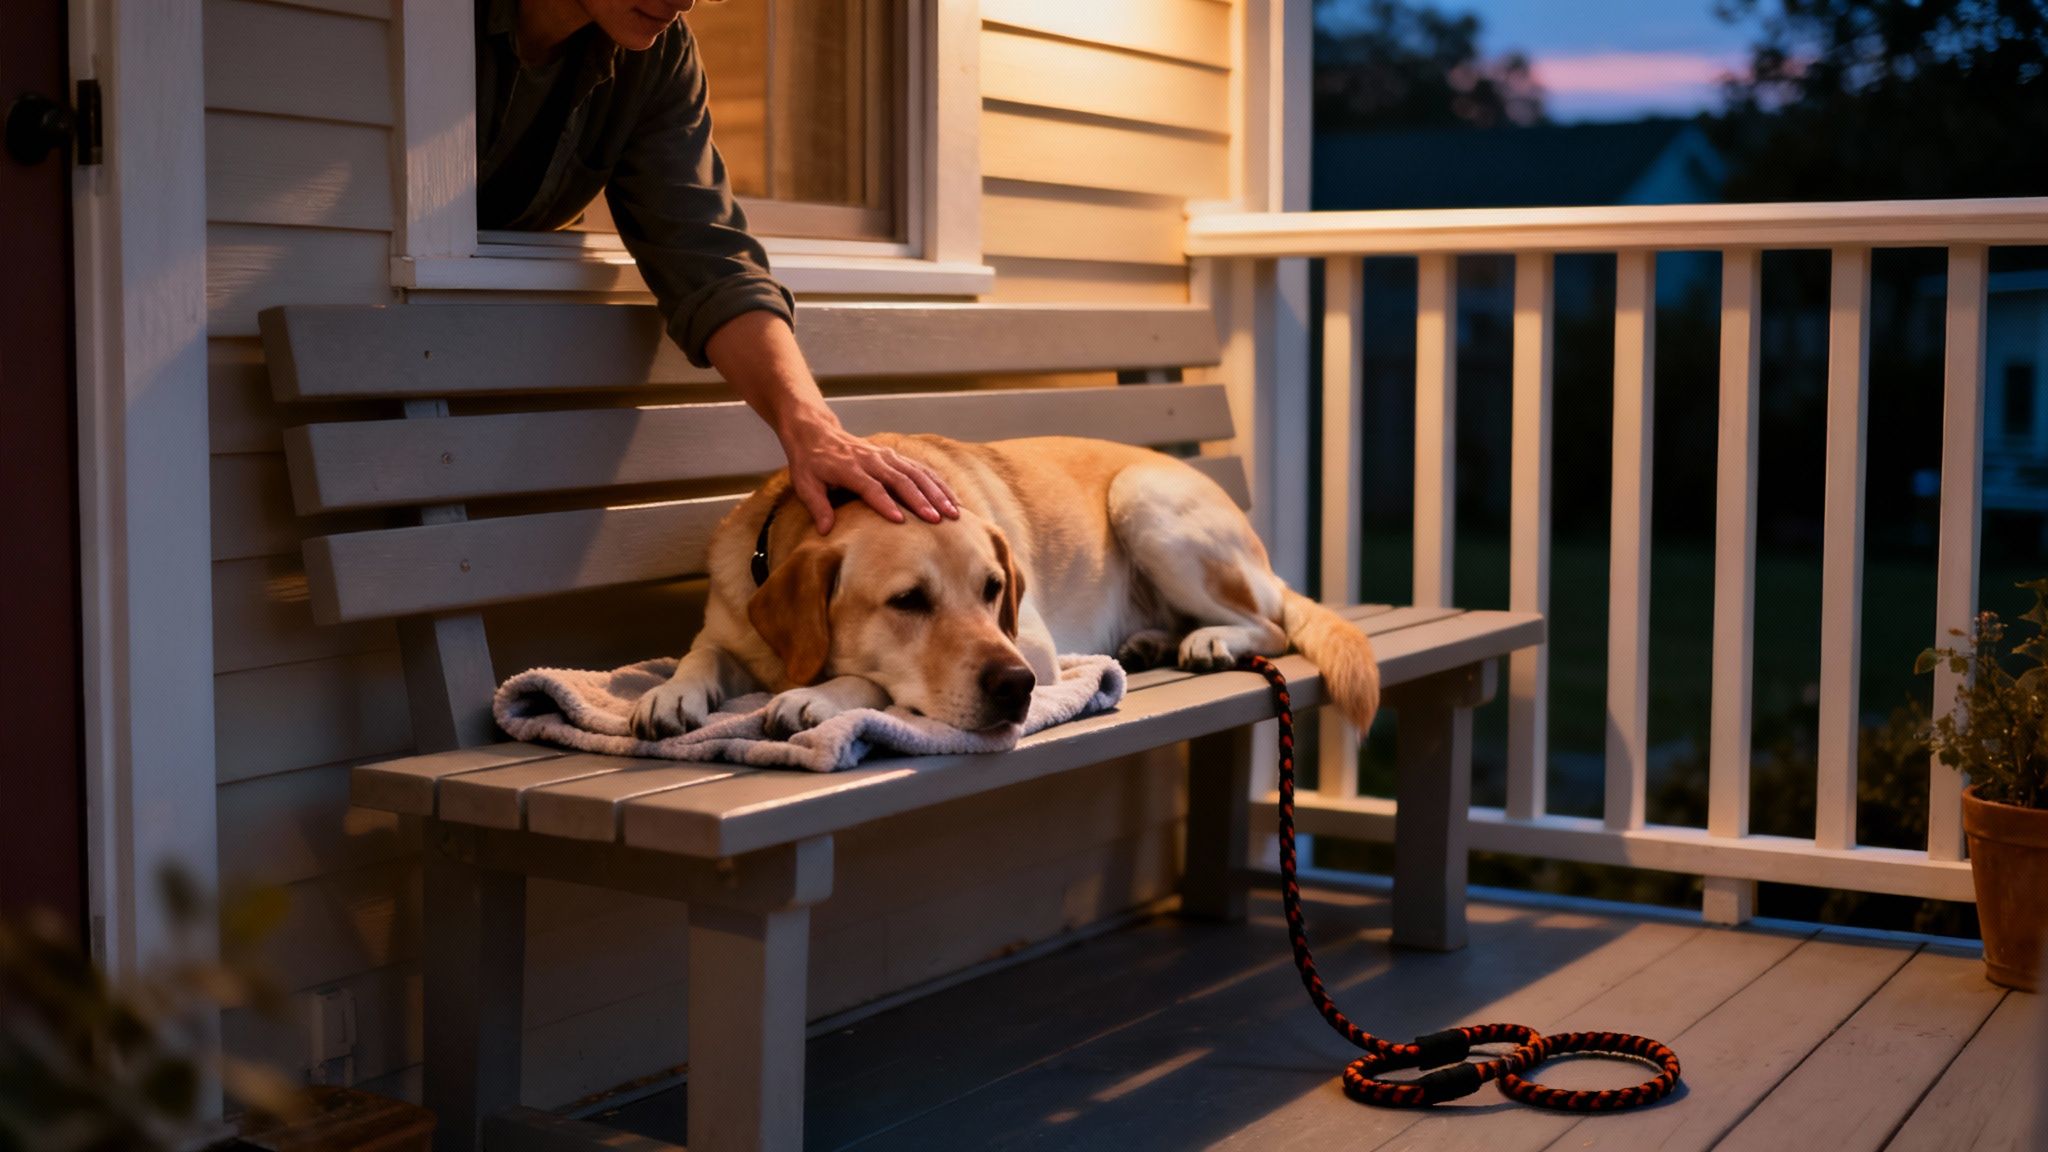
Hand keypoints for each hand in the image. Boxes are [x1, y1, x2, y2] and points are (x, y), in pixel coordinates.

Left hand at [779, 409, 959, 533]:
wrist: (817, 432)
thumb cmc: (811, 463)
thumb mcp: (805, 484)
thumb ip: (817, 506)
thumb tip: (825, 531)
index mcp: (849, 468)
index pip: (871, 486)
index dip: (885, 503)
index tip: (900, 520)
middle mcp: (872, 460)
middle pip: (900, 480)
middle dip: (921, 500)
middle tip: (937, 520)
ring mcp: (886, 456)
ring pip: (916, 473)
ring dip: (936, 492)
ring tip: (953, 512)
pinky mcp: (895, 457)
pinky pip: (921, 469)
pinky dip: (938, 484)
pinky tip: (952, 499)